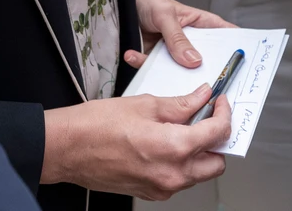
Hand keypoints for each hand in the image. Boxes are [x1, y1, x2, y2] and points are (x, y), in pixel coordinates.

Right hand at [41, 88, 232, 199]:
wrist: (67, 148)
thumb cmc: (96, 126)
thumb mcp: (145, 104)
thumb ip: (180, 104)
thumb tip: (201, 98)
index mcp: (175, 148)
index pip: (218, 133)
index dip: (224, 113)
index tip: (219, 102)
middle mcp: (173, 174)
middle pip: (217, 163)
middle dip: (217, 140)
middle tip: (207, 117)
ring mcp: (162, 188)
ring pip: (199, 174)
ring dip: (199, 152)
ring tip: (184, 128)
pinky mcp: (150, 192)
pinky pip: (179, 180)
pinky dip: (181, 163)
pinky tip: (167, 142)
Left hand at [129, 0, 233, 68]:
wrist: (125, 3)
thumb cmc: (151, 2)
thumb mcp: (166, 16)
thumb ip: (177, 38)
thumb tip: (193, 60)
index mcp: (202, 25)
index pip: (226, 37)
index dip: (236, 51)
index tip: (241, 67)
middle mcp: (192, 41)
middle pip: (206, 62)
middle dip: (204, 73)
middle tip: (203, 86)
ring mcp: (176, 52)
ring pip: (180, 71)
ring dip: (169, 74)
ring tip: (161, 73)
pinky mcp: (158, 59)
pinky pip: (154, 68)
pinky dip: (143, 65)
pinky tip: (132, 55)